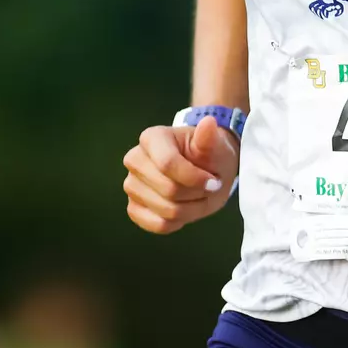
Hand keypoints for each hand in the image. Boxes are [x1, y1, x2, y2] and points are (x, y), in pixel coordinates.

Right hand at [122, 116, 239, 234]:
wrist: (205, 169)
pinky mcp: (133, 207)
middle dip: (195, 194)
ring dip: (191, 208)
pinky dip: (178, 221)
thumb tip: (209, 122)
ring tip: (199, 196)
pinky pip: (157, 225)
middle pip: (168, 189)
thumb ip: (210, 138)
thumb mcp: (216, 145)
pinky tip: (186, 206)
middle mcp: (135, 159)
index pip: (168, 163)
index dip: (194, 177)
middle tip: (210, 188)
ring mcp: (131, 184)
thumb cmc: (209, 153)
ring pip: (164, 210)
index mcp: (152, 138)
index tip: (215, 181)